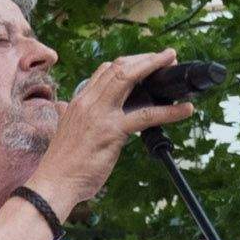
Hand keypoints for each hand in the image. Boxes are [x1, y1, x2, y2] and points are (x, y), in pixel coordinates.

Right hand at [24, 48, 197, 215]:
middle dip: (145, 58)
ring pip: (130, 78)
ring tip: (173, 64)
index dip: (128, 62)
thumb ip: (67, 115)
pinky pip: (146, 115)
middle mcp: (88, 102)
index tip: (144, 62)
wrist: (53, 183)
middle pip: (119, 67)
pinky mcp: (112, 131)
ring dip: (155, 67)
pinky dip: (170, 111)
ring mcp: (100, 114)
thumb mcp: (63, 130)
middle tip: (166, 57)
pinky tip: (185, 110)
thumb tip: (63, 107)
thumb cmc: (61, 163)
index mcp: (79, 101)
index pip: (105, 70)